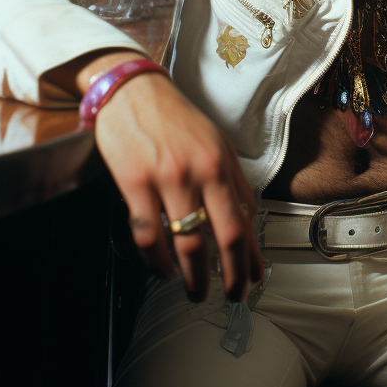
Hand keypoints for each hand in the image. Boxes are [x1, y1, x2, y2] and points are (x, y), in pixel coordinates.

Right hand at [94, 65, 264, 303]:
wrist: (132, 89)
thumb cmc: (173, 117)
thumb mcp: (213, 141)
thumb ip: (228, 178)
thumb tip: (244, 216)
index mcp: (223, 161)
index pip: (247, 217)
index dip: (252, 254)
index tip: (254, 277)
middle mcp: (202, 170)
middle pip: (226, 235)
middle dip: (232, 275)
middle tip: (232, 296)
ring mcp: (169, 178)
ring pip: (187, 242)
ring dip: (194, 276)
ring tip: (195, 290)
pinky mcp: (135, 183)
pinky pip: (149, 235)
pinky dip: (156, 261)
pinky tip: (161, 268)